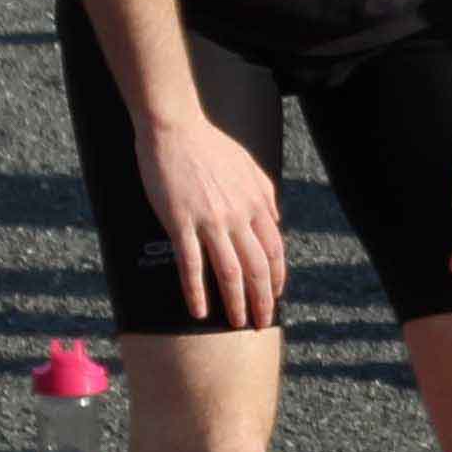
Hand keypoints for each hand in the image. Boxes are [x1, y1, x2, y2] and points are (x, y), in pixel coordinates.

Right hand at [134, 105, 292, 328]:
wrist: (174, 127)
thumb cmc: (209, 144)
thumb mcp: (249, 166)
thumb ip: (265, 194)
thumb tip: (276, 220)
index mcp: (255, 203)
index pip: (274, 251)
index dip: (276, 279)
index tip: (274, 297)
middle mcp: (237, 216)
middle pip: (257, 268)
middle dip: (262, 300)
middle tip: (260, 322)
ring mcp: (210, 221)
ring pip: (230, 272)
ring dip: (236, 303)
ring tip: (236, 323)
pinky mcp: (180, 222)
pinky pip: (191, 265)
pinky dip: (196, 292)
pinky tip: (198, 311)